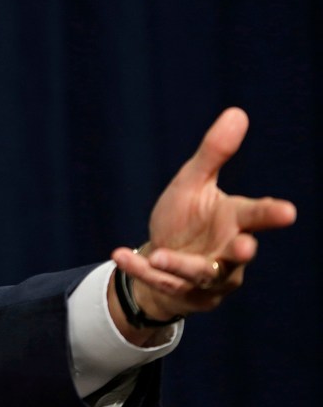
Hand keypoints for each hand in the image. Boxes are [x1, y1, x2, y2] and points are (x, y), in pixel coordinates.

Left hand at [111, 107, 295, 326]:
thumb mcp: (194, 182)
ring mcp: (207, 279)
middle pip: (237, 255)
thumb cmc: (187, 218)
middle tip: (245, 247)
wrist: (162, 258)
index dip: (271, 214)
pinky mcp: (182, 294)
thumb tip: (237, 112)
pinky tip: (118, 254)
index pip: (256, 216)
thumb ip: (214, 153)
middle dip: (240, 252)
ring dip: (180, 266)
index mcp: (234, 222)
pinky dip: (139, 269)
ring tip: (160, 256)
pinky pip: (160, 282)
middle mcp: (227, 254)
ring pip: (198, 275)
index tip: (288, 211)